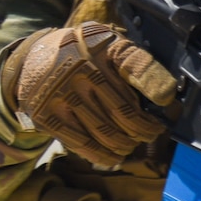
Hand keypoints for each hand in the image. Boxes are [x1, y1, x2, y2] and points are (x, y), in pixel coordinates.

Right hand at [1, 22, 177, 166]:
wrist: (33, 56)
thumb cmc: (83, 52)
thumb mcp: (109, 43)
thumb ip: (138, 64)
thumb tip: (166, 97)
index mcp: (99, 47)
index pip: (134, 65)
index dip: (155, 85)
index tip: (167, 102)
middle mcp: (79, 69)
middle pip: (122, 111)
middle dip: (143, 128)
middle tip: (152, 133)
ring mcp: (61, 95)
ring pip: (104, 132)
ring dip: (126, 144)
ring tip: (133, 144)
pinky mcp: (47, 115)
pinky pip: (81, 143)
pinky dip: (102, 154)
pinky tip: (114, 156)